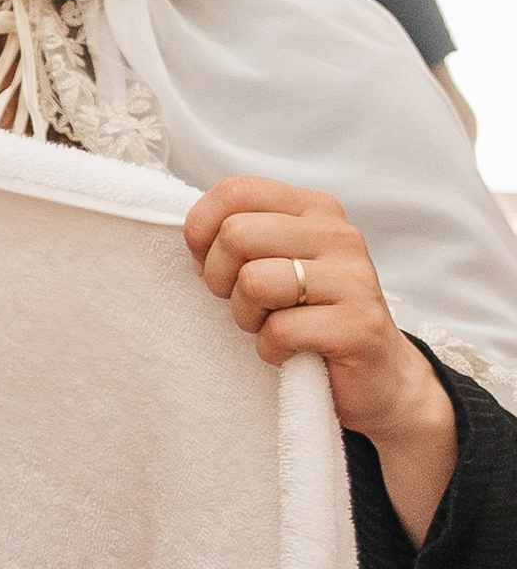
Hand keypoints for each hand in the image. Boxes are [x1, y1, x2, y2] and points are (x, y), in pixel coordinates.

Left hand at [184, 176, 456, 542]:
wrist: (379, 377)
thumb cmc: (311, 316)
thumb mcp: (276, 262)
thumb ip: (241, 236)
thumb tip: (190, 232)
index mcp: (313, 209)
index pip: (235, 191)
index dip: (202, 230)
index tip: (208, 262)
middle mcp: (338, 234)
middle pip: (236, 235)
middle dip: (220, 279)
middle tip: (244, 304)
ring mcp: (354, 279)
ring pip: (254, 282)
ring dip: (247, 317)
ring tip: (271, 326)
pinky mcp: (359, 325)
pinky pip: (279, 331)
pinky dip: (271, 350)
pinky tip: (292, 353)